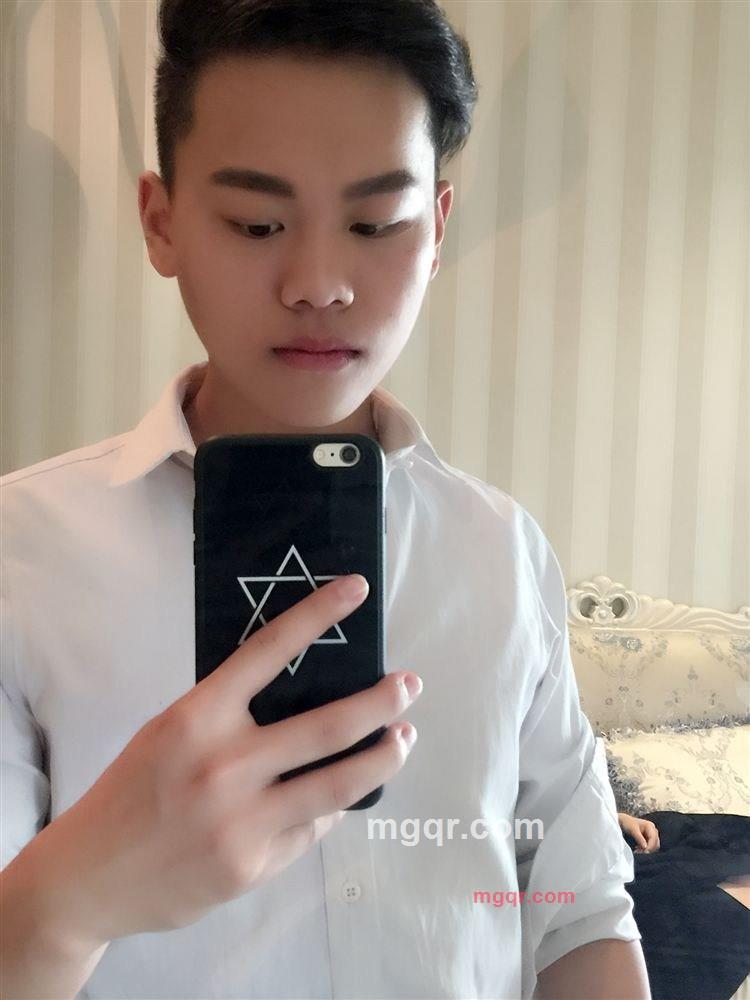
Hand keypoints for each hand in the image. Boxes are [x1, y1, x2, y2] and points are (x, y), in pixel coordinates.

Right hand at [25, 574, 420, 947]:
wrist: (89, 877)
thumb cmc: (134, 791)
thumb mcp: (170, 734)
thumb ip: (229, 716)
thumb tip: (305, 699)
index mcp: (197, 717)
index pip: (268, 651)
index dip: (317, 615)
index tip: (355, 589)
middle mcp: (224, 763)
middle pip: (327, 725)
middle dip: (380, 702)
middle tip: (410, 685)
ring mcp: (242, 820)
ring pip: (339, 783)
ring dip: (384, 755)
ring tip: (406, 737)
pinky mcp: (253, 865)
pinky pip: (313, 827)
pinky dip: (335, 805)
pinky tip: (347, 792)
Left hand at [617, 813, 659, 851]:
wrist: (623, 821)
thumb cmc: (628, 823)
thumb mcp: (633, 830)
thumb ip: (639, 838)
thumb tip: (645, 847)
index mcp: (650, 826)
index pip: (654, 838)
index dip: (650, 846)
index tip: (645, 851)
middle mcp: (652, 830)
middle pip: (656, 843)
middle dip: (648, 848)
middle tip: (639, 852)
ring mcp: (651, 835)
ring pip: (653, 846)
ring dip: (646, 850)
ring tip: (637, 850)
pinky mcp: (648, 839)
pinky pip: (649, 846)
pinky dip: (644, 849)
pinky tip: (637, 848)